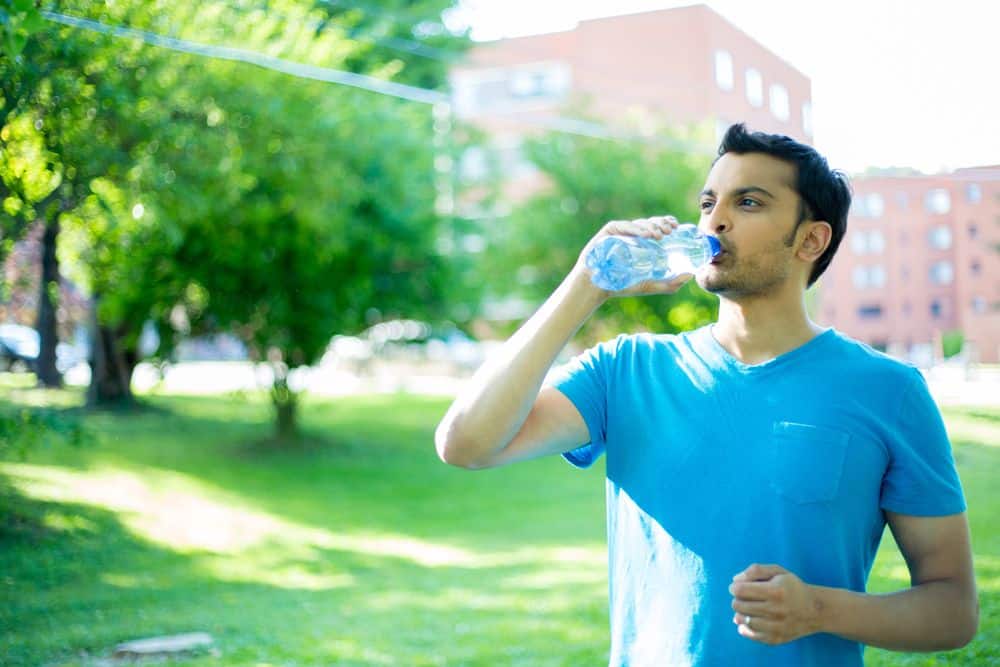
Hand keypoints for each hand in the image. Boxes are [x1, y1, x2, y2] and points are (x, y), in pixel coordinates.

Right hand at [575, 215, 693, 297]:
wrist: (597, 287)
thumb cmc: (622, 285)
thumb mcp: (650, 285)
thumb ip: (670, 284)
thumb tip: (691, 275)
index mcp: (642, 242)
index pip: (658, 227)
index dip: (668, 223)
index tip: (677, 227)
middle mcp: (632, 234)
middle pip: (651, 222)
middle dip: (662, 224)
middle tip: (670, 231)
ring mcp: (620, 232)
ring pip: (640, 223)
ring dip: (652, 226)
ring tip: (660, 235)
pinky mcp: (609, 231)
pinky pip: (624, 226)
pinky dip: (637, 229)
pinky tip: (647, 235)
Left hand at [729, 563, 821, 644]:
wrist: (815, 610)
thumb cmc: (792, 587)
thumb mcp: (777, 571)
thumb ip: (755, 570)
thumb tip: (735, 580)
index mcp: (776, 591)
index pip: (741, 590)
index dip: (734, 587)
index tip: (737, 587)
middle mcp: (776, 610)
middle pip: (739, 605)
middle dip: (737, 599)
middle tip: (745, 597)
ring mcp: (776, 627)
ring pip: (743, 620)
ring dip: (740, 613)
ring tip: (747, 608)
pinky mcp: (776, 639)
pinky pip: (751, 635)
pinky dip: (745, 628)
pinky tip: (747, 621)